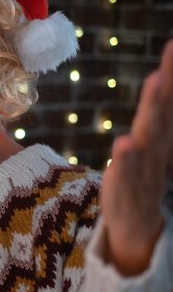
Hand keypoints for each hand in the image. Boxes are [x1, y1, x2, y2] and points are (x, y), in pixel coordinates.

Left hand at [100, 39, 172, 275]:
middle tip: (163, 68)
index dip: (172, 74)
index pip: (167, 102)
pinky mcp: (124, 186)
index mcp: (159, 135)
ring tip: (155, 83)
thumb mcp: (151, 144)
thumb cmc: (143, 176)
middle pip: (159, 114)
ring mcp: (141, 167)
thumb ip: (158, 114)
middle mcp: (154, 147)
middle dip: (162, 90)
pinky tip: (125, 144)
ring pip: (148, 137)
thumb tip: (162, 81)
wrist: (136, 223)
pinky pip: (125, 171)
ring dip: (152, 111)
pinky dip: (125, 159)